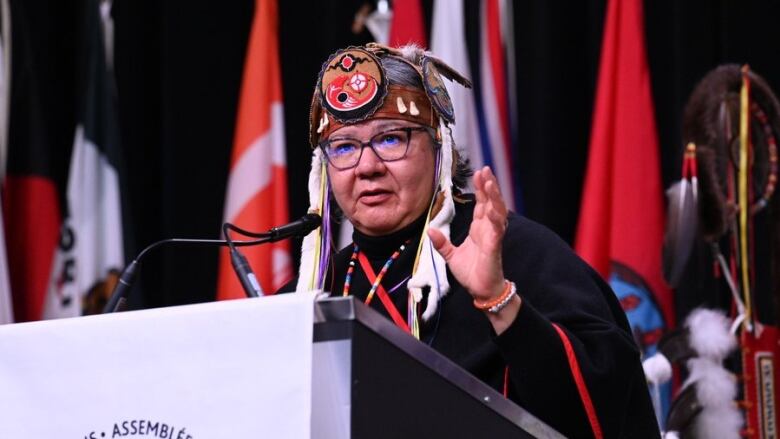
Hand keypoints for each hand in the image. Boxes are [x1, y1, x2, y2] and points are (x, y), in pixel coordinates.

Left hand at [429, 166, 507, 301]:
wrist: (481, 291)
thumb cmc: (471, 273)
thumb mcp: (451, 255)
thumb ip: (442, 243)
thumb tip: (430, 231)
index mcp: (480, 229)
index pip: (482, 204)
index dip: (481, 189)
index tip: (478, 174)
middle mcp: (488, 229)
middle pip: (491, 202)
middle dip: (489, 186)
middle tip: (485, 169)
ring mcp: (493, 236)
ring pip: (497, 211)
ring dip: (494, 196)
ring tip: (490, 182)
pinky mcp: (494, 247)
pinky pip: (496, 229)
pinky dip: (495, 218)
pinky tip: (492, 207)